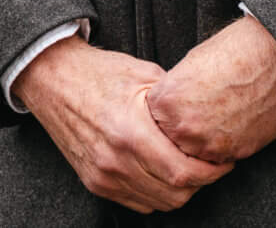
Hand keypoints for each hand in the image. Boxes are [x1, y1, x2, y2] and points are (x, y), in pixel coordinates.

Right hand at [13, 35, 231, 212]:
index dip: (211, 172)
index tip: (223, 160)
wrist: (52, 80)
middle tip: (210, 165)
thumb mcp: (144, 76)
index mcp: (130, 131)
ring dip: (180, 190)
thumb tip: (208, 118)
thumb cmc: (99, 73)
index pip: (183, 171)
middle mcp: (115, 160)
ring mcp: (103, 176)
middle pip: (175, 193)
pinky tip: (162, 173)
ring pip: (159, 203)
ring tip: (188, 168)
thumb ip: (175, 104)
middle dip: (201, 182)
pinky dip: (156, 194)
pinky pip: (138, 203)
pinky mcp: (95, 183)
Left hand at [147, 15, 275, 165]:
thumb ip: (172, 95)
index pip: (152, 119)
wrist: (275, 57)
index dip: (166, 111)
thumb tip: (167, 111)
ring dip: (201, 142)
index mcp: (165, 102)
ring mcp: (209, 144)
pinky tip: (231, 124)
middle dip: (181, 130)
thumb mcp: (188, 67)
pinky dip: (222, 145)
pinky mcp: (234, 153)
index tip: (179, 103)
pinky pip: (218, 158)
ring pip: (193, 154)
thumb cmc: (233, 52)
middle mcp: (183, 128)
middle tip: (199, 112)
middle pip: (170, 140)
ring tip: (216, 117)